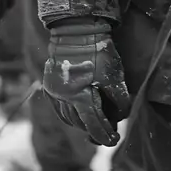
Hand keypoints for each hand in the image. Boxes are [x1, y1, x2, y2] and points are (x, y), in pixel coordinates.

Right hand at [43, 18, 129, 146]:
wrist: (76, 29)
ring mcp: (55, 91)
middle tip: (106, 132)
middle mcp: (64, 96)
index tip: (114, 140)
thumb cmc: (98, 51)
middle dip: (94, 130)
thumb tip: (120, 116)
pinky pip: (59, 108)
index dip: (105, 135)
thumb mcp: (114, 75)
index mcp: (80, 95)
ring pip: (68, 117)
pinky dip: (68, 114)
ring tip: (93, 124)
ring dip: (81, 123)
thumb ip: (119, 99)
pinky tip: (77, 114)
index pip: (94, 124)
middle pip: (80, 123)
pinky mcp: (50, 84)